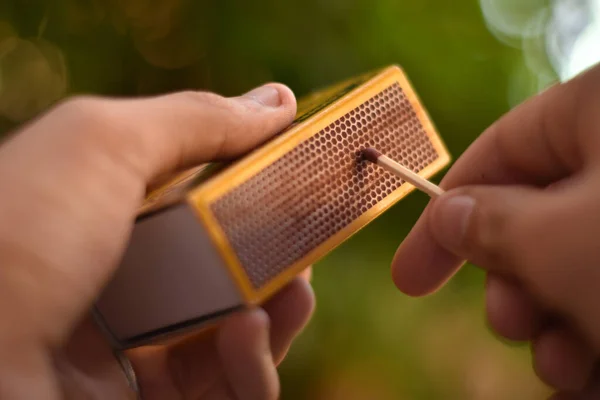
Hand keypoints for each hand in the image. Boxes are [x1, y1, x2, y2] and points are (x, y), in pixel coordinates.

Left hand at [0, 84, 314, 398]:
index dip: (251, 194)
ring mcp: (132, 355)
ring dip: (278, 316)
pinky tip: (247, 334)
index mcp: (106, 220)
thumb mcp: (106, 144)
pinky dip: (252, 369)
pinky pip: (225, 395)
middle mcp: (118, 287)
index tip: (296, 180)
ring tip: (292, 292)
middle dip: (278, 260)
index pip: (197, 206)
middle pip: (225, 276)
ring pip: (235, 342)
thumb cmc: (18, 233)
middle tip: (308, 243)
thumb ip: (196, 121)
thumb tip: (278, 103)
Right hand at [392, 63, 599, 397]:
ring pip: (574, 264)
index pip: (499, 151)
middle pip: (535, 215)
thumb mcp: (554, 240)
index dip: (445, 214)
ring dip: (552, 326)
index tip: (411, 275)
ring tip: (565, 364)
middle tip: (510, 326)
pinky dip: (594, 332)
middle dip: (511, 285)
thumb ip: (487, 224)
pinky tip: (594, 372)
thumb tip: (449, 217)